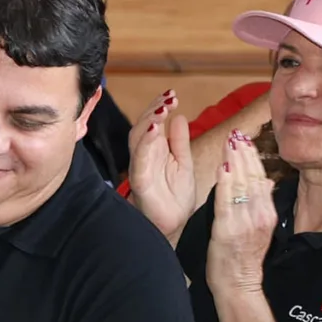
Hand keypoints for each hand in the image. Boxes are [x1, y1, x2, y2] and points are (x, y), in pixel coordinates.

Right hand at [128, 89, 195, 242]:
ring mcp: (141, 169)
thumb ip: (179, 141)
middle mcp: (144, 157)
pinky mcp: (141, 183)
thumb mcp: (184, 162)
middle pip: (141, 127)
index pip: (151, 124)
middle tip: (170, 98)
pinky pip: (140, 160)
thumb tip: (179, 117)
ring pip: (137, 139)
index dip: (158, 107)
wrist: (176, 226)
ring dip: (149, 121)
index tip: (172, 95)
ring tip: (163, 108)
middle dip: (153, 110)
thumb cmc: (176, 198)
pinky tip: (155, 131)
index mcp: (154, 152)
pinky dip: (146, 144)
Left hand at [205, 132, 275, 295]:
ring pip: (240, 186)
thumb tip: (266, 180)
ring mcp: (245, 222)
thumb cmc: (244, 256)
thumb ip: (262, 202)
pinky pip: (225, 203)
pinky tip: (221, 169)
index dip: (252, 157)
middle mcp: (259, 214)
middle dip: (243, 153)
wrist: (238, 284)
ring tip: (229, 143)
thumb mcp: (260, 226)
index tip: (244, 139)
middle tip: (235, 133)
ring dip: (233, 162)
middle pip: (252, 177)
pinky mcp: (227, 230)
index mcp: (267, 212)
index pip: (260, 178)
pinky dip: (224, 185)